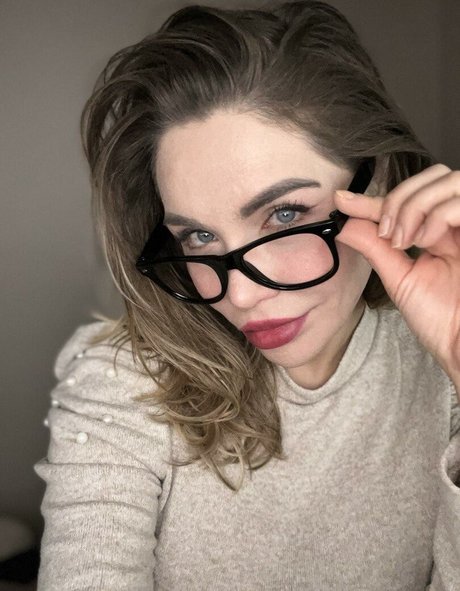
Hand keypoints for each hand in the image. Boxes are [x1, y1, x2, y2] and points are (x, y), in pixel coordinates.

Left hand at [334, 164, 459, 388]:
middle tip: (388, 235)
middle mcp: (459, 224)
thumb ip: (375, 248)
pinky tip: (427, 241)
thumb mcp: (400, 278)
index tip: (343, 201)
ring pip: (448, 180)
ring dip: (416, 206)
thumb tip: (344, 224)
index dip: (374, 198)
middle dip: (400, 198)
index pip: (407, 200)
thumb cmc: (442, 320)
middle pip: (433, 176)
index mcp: (441, 233)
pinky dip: (436, 215)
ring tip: (406, 240)